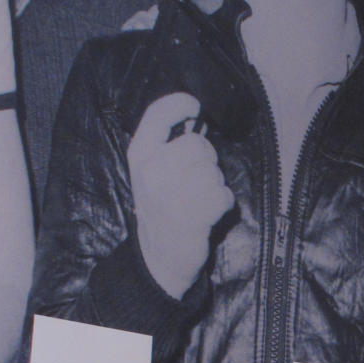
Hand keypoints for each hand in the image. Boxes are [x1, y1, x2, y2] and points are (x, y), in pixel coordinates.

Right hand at [127, 93, 234, 298]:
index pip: (158, 114)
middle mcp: (151, 171)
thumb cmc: (161, 209)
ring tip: (198, 200)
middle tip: (194, 182)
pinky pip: (224, 194)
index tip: (194, 107)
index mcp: (139, 156)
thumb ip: (166, 145)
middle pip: (197, 144)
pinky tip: (208, 213)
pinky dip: (223, 204)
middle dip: (205, 161)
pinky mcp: (192, 215)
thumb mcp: (151, 173)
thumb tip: (195, 119)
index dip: (180, 104)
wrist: (159, 258)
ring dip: (214, 185)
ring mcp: (170, 194)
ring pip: (213, 171)